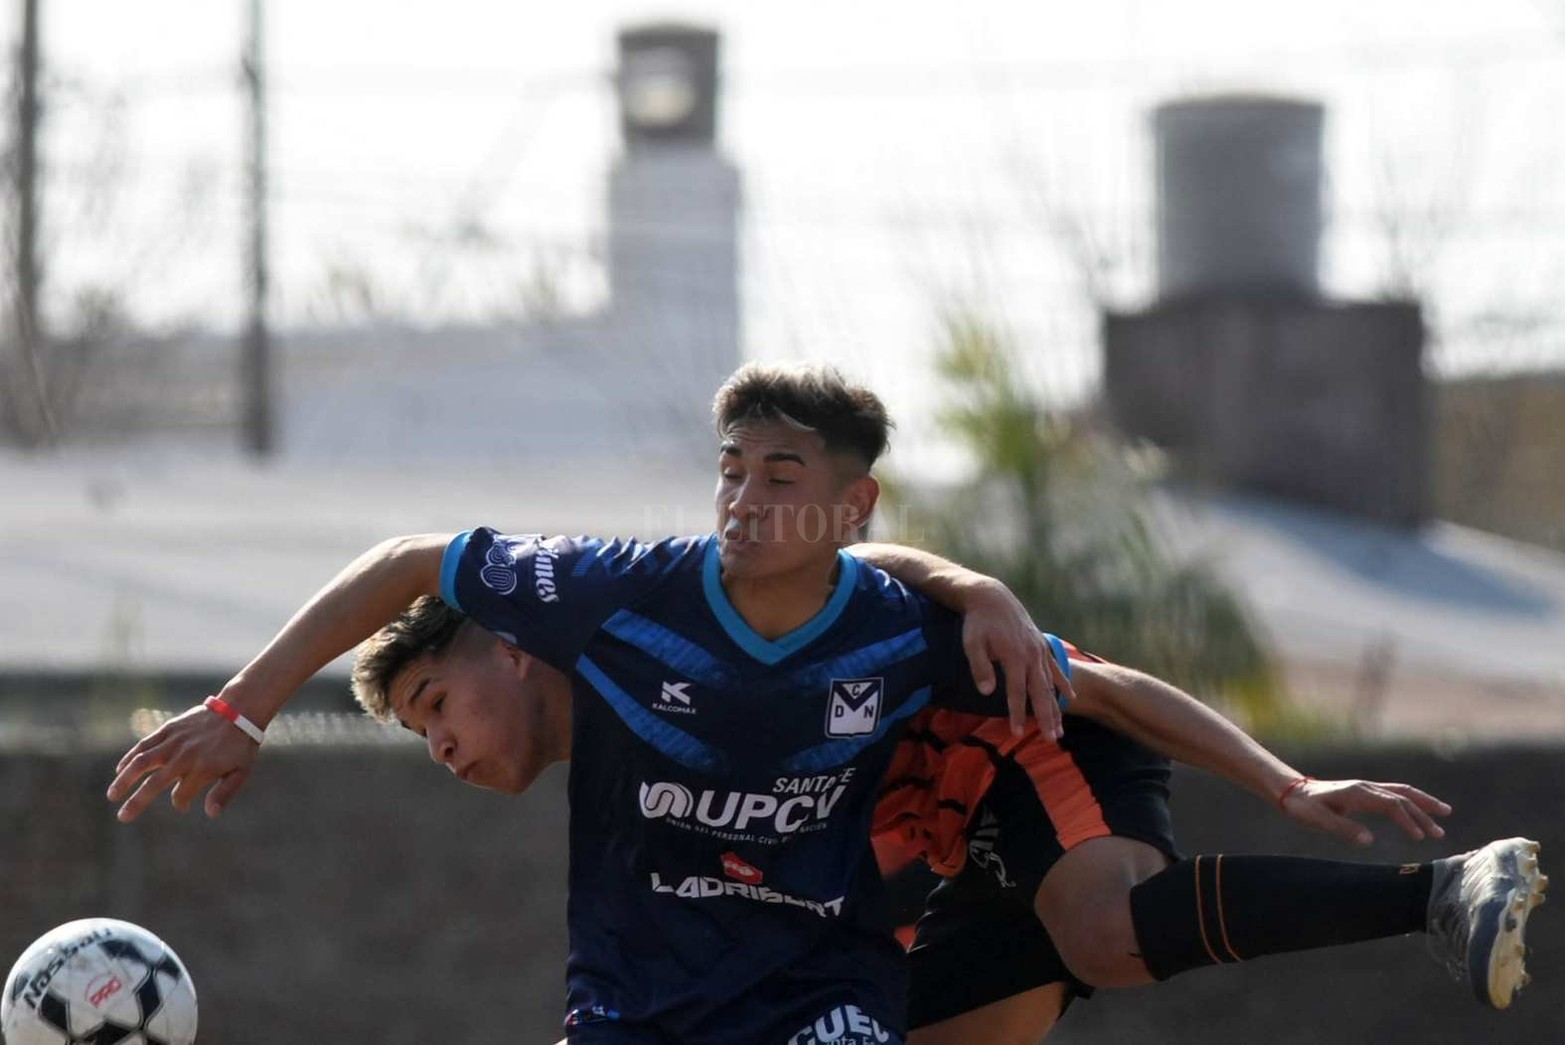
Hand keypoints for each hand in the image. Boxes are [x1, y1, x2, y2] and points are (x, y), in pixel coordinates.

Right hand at [107, 700, 259, 821]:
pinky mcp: (168, 729)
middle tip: (123, 817)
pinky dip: (130, 757)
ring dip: (124, 780)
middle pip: (154, 784)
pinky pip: (144, 744)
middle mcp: (183, 757)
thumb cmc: (241, 746)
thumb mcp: (241, 772)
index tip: (182, 805)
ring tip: (112, 795)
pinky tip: (119, 770)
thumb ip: (224, 793)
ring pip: (141, 763)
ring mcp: (173, 742)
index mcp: (201, 769)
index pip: (181, 795)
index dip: (180, 803)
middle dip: (137, 803)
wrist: (239, 711)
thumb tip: (210, 814)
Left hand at [959, 578, 1071, 738]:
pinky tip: (1071, 697)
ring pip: (1050, 684)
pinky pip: (1055, 668)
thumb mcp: (972, 643)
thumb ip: (980, 667)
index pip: (1017, 691)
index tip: (1016, 733)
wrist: (992, 597)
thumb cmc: (978, 622)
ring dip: (1055, 707)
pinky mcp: (1041, 645)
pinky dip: (1063, 683)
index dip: (1016, 713)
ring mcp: (1039, 650)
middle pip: (1040, 692)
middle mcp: (1031, 655)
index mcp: (1014, 656)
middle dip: (1046, 717)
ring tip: (1060, 729)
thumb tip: (987, 692)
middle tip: (1051, 739)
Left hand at [1279, 777, 1451, 846]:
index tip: (1419, 837)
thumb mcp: (1318, 819)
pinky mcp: (1365, 794)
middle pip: (1403, 796)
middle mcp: (1366, 787)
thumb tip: (1369, 840)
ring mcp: (1366, 789)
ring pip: (1402, 792)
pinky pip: (1394, 795)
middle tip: (1440, 832)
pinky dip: (1410, 802)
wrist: (1292, 792)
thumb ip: (1343, 828)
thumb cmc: (1303, 807)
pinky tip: (1418, 812)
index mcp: (1359, 793)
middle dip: (1424, 811)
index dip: (1408, 820)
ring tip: (1444, 814)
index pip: (1392, 804)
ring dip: (1423, 803)